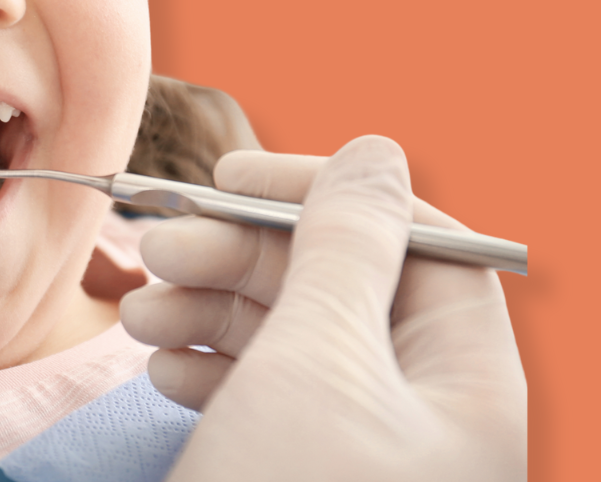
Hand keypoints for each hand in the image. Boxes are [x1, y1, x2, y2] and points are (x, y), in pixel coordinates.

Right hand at [121, 135, 525, 481]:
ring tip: (138, 314)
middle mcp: (418, 412)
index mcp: (461, 382)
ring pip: (289, 335)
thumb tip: (379, 150)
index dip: (323, 193)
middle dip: (243, 253)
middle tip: (156, 245)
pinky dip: (208, 367)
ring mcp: (357, 450)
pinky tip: (161, 369)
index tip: (228, 177)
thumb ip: (348, 244)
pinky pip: (263, 393)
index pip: (412, 241)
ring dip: (210, 304)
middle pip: (339, 283)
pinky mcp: (299, 474)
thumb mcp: (319, 362)